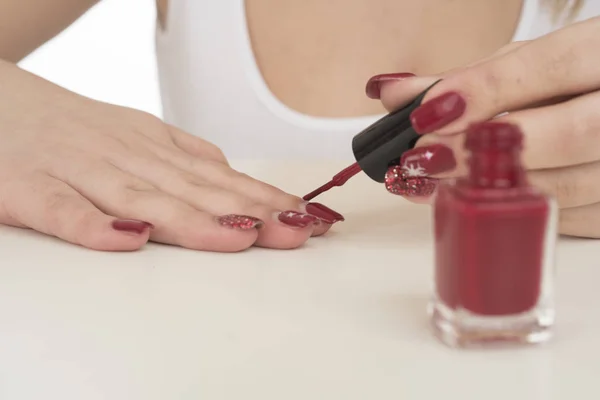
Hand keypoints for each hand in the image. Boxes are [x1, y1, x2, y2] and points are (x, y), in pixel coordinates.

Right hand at [0, 61, 339, 250]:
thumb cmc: (73, 129)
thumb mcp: (138, 136)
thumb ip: (184, 159)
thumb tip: (233, 177)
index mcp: (152, 148)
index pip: (218, 179)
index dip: (263, 199)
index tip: (304, 218)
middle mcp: (125, 157)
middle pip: (193, 190)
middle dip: (249, 213)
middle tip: (294, 232)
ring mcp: (80, 171)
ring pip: (144, 198)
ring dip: (195, 220)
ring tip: (241, 237)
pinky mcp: (31, 188)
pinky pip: (65, 210)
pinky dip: (96, 225)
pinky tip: (131, 239)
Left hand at [371, 16, 599, 237]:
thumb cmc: (577, 80)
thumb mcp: (532, 63)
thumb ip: (470, 77)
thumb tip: (397, 95)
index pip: (555, 66)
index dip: (486, 90)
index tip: (426, 112)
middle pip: (572, 134)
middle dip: (485, 147)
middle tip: (423, 156)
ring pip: (568, 186)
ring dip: (491, 188)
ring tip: (431, 182)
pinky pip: (569, 218)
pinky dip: (513, 209)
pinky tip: (473, 199)